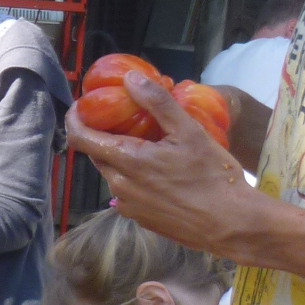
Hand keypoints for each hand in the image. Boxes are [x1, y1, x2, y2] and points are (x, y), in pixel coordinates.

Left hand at [65, 76, 258, 254]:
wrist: (230, 225)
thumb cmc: (212, 176)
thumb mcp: (189, 131)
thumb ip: (157, 103)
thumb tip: (129, 79)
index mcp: (127, 161)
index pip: (80, 138)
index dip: (75, 119)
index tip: (81, 106)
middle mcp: (120, 186)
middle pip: (97, 154)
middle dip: (103, 135)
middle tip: (124, 119)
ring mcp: (129, 207)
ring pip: (113, 174)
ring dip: (121, 157)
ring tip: (148, 144)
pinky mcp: (141, 220)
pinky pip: (127, 192)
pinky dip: (134, 177)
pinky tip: (160, 172)